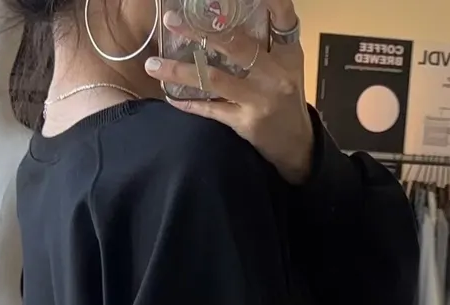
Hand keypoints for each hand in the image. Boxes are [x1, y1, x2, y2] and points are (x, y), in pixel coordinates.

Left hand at [145, 2, 314, 185]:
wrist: (296, 145)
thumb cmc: (286, 97)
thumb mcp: (286, 65)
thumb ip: (266, 40)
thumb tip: (230, 15)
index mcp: (287, 54)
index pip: (283, 16)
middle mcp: (275, 74)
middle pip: (236, 45)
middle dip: (199, 31)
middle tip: (171, 19)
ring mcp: (260, 100)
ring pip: (215, 80)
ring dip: (180, 71)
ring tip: (153, 64)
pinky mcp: (247, 124)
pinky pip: (212, 110)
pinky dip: (189, 104)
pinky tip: (170, 97)